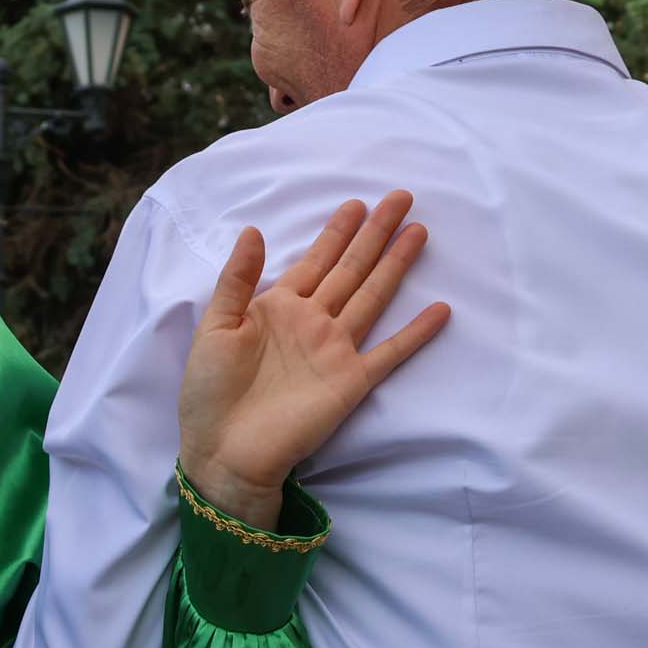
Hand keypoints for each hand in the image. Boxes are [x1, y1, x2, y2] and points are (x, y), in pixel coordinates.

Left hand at [177, 193, 449, 526]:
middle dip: (375, 234)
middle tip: (402, 198)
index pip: (316, 260)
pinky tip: (440, 311)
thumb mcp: (214, 327)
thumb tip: (255, 230)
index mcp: (278, 307)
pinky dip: (415, 333)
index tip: (357, 202)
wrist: (223, 450)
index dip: (337, 231)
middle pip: (351, 268)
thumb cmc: (208, 392)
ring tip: (419, 232)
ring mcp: (334, 350)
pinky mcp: (350, 382)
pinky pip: (389, 353)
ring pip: (372, 297)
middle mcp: (313, 322)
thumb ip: (237, 280)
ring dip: (395, 266)